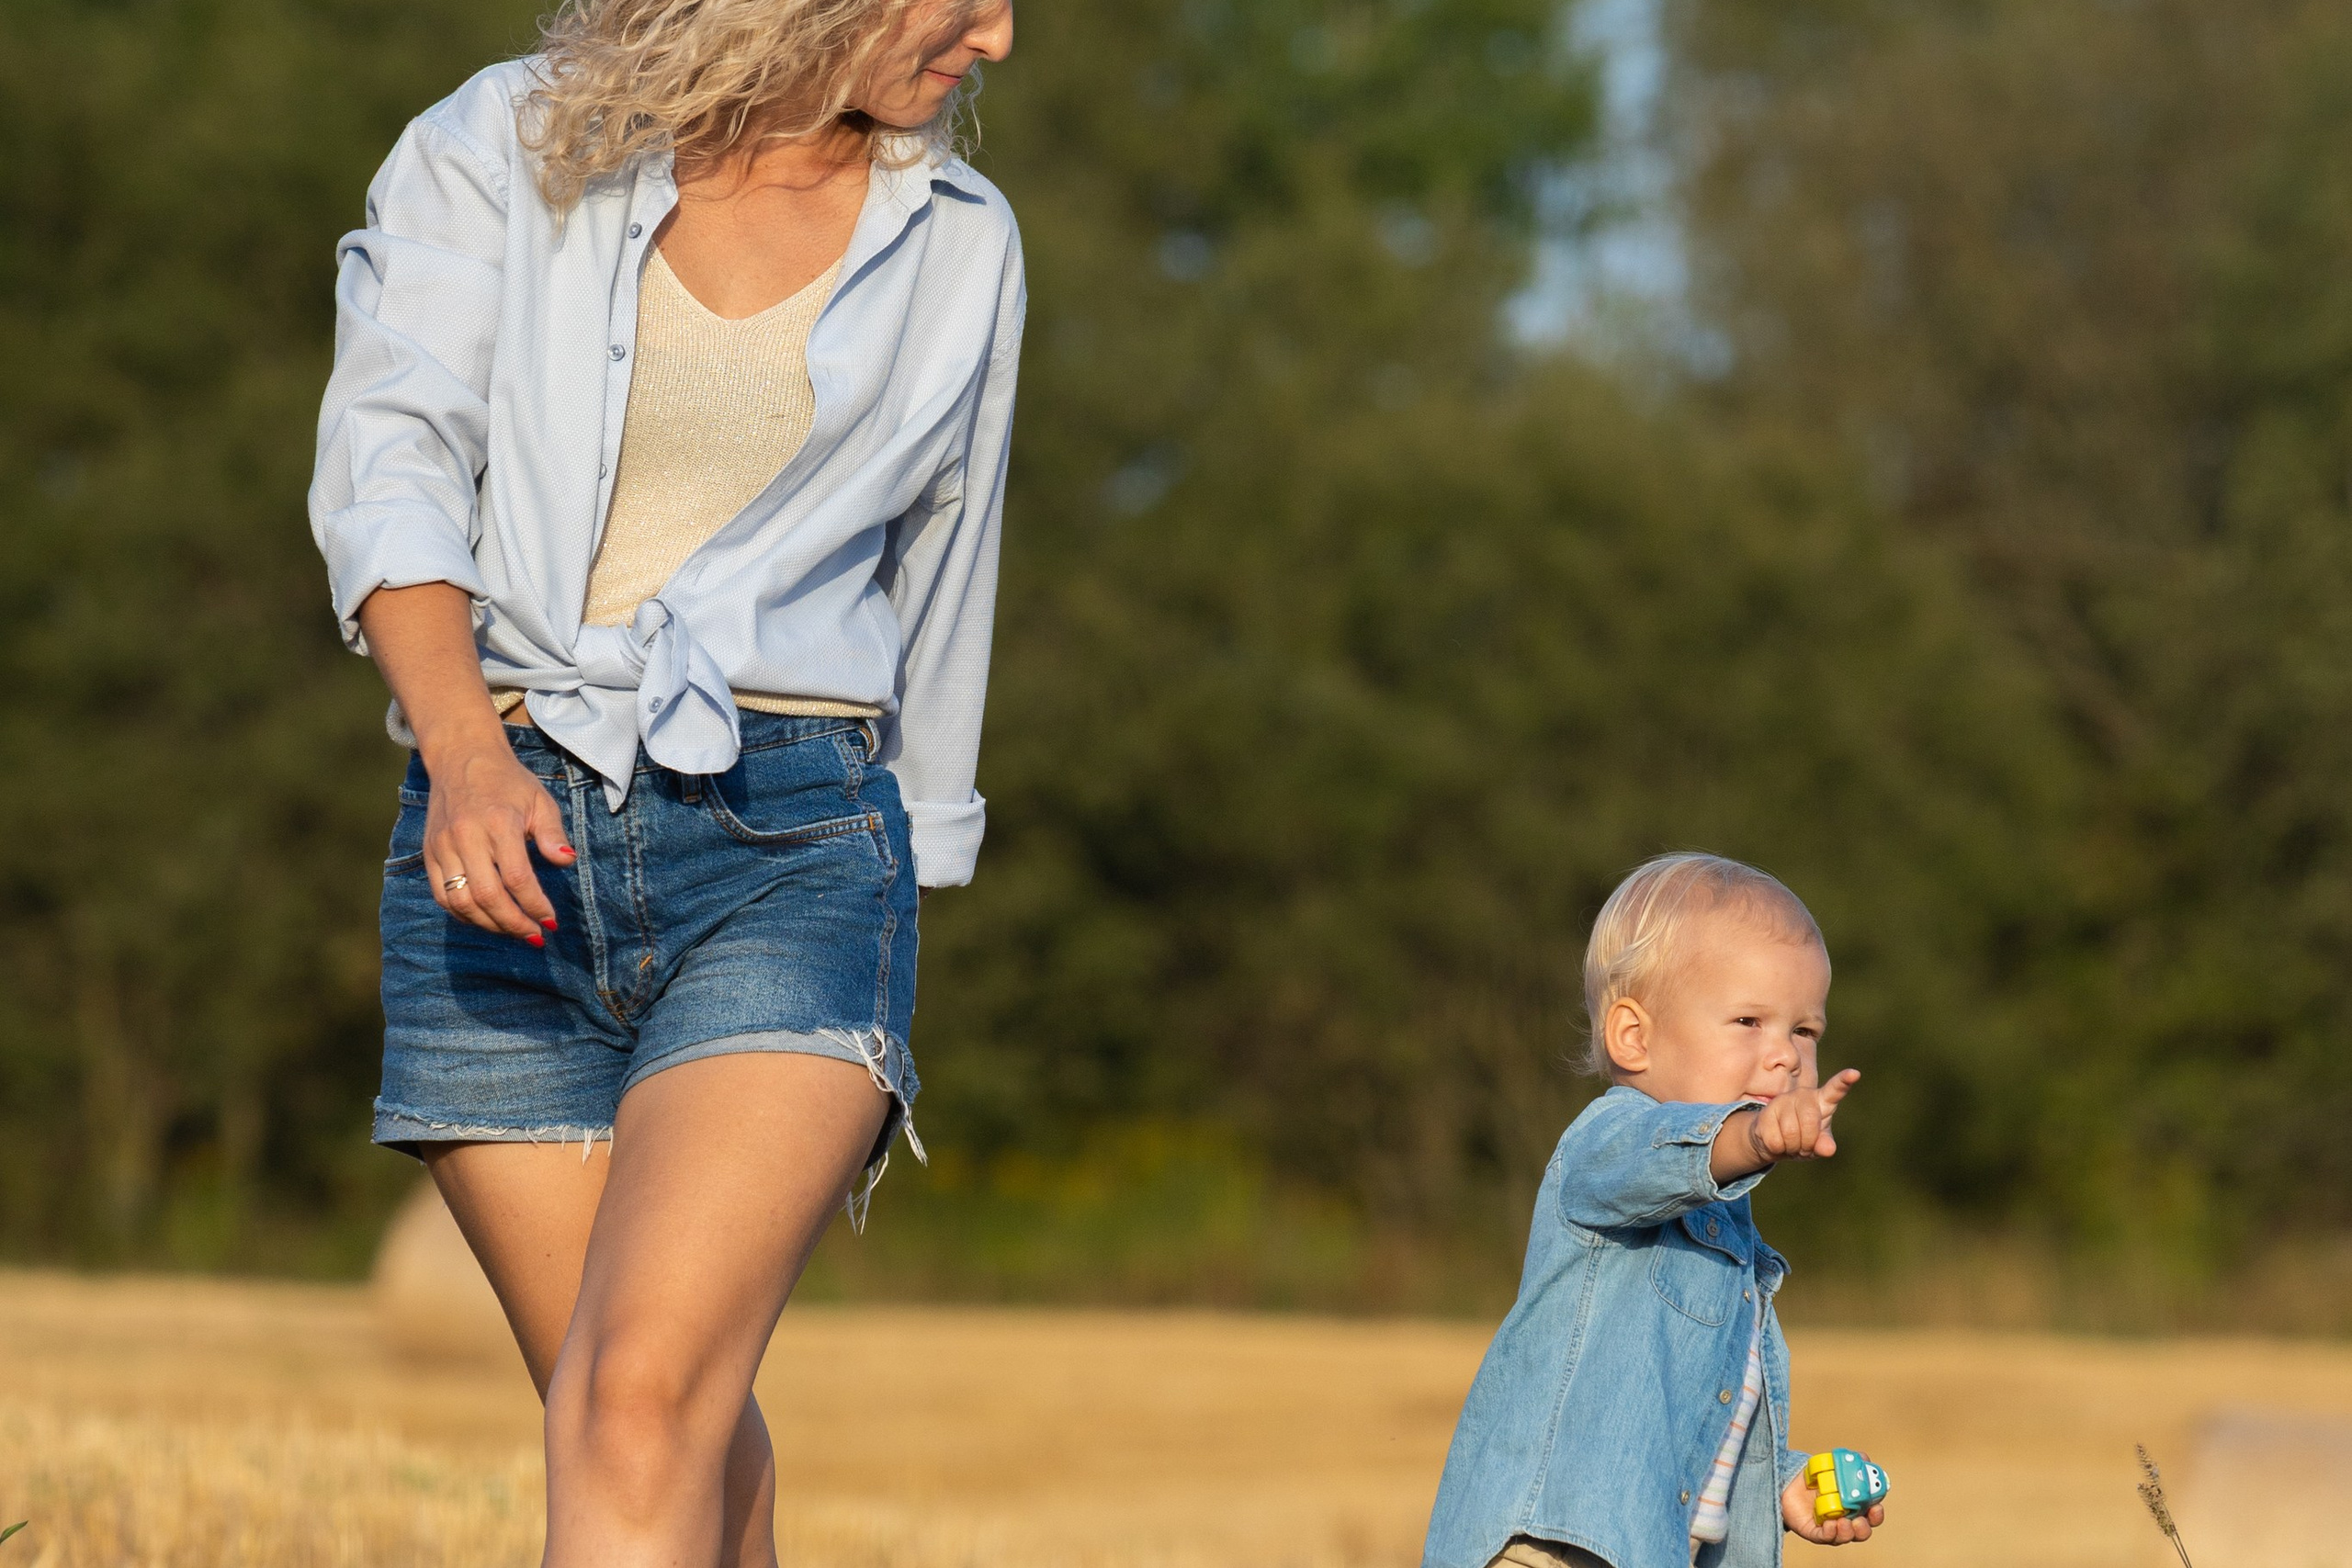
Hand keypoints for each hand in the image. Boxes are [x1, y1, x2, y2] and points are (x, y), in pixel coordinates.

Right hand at [421, 738, 574, 941]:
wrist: (462, 758)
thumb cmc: (508, 783)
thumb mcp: (540, 800)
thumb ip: (552, 833)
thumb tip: (566, 861)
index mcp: (498, 822)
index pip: (516, 877)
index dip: (534, 904)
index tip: (551, 921)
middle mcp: (466, 836)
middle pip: (487, 895)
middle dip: (513, 923)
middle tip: (535, 936)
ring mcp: (443, 846)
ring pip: (460, 901)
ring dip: (489, 925)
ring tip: (514, 932)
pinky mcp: (429, 853)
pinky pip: (442, 895)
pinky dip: (464, 914)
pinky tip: (487, 919)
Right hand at [1746, 1068, 1859, 1163]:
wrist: (1772, 1140)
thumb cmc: (1802, 1139)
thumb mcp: (1817, 1144)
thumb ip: (1825, 1144)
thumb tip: (1828, 1149)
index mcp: (1822, 1101)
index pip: (1835, 1090)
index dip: (1844, 1081)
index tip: (1854, 1074)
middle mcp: (1802, 1096)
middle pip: (1809, 1122)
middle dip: (1807, 1143)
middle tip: (1803, 1146)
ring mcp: (1783, 1101)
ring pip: (1791, 1133)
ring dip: (1792, 1148)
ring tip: (1790, 1144)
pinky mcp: (1765, 1112)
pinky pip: (1775, 1140)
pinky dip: (1778, 1149)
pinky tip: (1777, 1142)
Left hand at [1782, 1467, 1883, 1544]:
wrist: (1790, 1483)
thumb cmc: (1817, 1478)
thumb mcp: (1833, 1467)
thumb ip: (1850, 1462)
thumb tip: (1864, 1458)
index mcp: (1855, 1508)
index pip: (1872, 1516)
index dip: (1877, 1514)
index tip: (1876, 1506)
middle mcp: (1846, 1521)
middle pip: (1862, 1532)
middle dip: (1864, 1528)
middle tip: (1860, 1520)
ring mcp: (1831, 1529)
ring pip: (1844, 1537)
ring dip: (1848, 1532)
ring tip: (1844, 1522)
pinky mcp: (1814, 1532)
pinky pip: (1824, 1537)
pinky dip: (1830, 1532)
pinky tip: (1830, 1524)